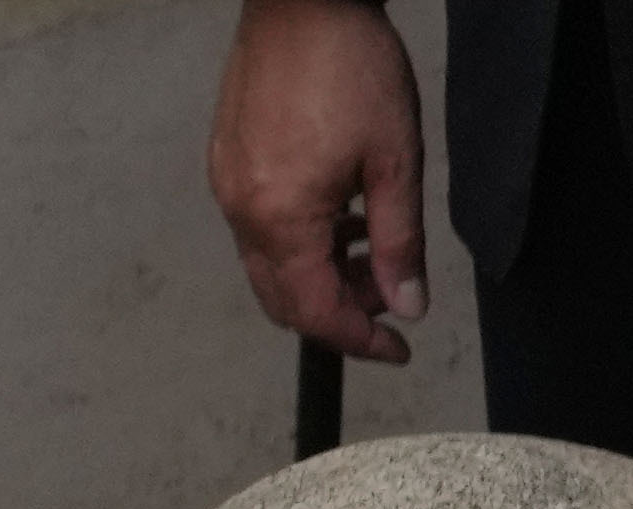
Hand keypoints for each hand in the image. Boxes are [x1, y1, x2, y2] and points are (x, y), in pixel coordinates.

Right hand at [209, 0, 422, 358]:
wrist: (301, 2)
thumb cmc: (353, 67)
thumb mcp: (396, 158)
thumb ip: (398, 240)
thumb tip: (406, 304)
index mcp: (283, 219)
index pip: (315, 312)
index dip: (358, 340)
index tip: (397, 349)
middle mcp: (242, 215)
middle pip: (282, 301)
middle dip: (337, 312)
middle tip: (389, 298)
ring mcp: (227, 190)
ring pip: (268, 266)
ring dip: (318, 275)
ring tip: (369, 247)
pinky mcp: (226, 165)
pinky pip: (256, 228)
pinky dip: (297, 241)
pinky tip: (337, 211)